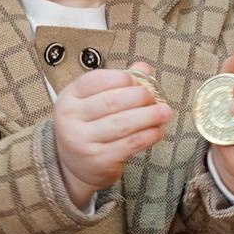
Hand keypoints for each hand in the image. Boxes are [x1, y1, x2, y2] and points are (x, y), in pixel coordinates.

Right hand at [53, 61, 173, 208]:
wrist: (74, 167)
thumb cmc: (88, 128)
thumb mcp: (93, 101)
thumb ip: (118, 82)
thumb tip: (143, 67)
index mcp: (69, 98)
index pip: (95, 80)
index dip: (121, 78)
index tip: (140, 81)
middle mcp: (71, 119)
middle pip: (110, 101)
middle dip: (139, 96)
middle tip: (155, 96)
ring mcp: (83, 141)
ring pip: (122, 124)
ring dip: (149, 116)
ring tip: (165, 112)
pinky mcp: (99, 160)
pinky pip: (129, 144)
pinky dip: (147, 136)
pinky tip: (157, 130)